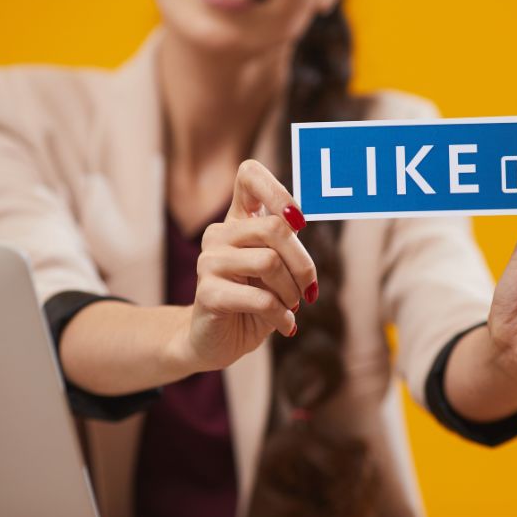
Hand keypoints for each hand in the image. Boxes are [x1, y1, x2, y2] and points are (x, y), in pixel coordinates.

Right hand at [186, 160, 316, 371]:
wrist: (216, 341)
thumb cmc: (253, 302)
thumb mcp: (276, 270)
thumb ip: (286, 244)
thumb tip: (300, 223)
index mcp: (237, 220)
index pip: (249, 175)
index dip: (279, 190)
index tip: (299, 223)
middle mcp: (219, 234)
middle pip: (275, 227)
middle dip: (303, 263)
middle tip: (309, 290)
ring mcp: (209, 262)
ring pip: (270, 261)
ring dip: (292, 292)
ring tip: (291, 307)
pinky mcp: (208, 293)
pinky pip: (261, 298)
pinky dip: (282, 315)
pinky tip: (285, 325)